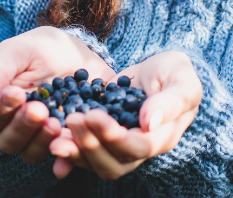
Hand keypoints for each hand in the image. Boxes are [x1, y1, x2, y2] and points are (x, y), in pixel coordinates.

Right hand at [0, 27, 116, 166]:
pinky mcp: (68, 141)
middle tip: (38, 109)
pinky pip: (64, 156)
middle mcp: (16, 127)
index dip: (0, 110)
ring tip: (55, 123)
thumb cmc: (41, 49)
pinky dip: (66, 155)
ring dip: (41, 141)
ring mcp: (41, 137)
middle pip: (8, 142)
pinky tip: (70, 143)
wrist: (78, 52)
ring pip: (31, 153)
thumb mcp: (17, 52)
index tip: (17, 93)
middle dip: (22, 127)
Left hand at [49, 51, 201, 179]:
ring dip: (75, 150)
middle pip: (113, 163)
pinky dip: (67, 145)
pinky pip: (82, 150)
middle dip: (90, 145)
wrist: (159, 69)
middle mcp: (138, 149)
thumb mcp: (181, 81)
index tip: (93, 115)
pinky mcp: (100, 136)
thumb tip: (150, 122)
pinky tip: (50, 132)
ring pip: (95, 162)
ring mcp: (117, 145)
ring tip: (56, 132)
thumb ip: (170, 101)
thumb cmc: (175, 73)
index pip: (138, 148)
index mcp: (162, 138)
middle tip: (71, 120)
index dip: (114, 136)